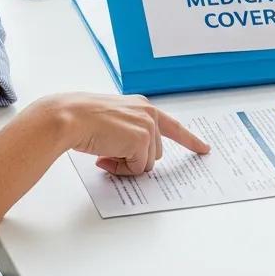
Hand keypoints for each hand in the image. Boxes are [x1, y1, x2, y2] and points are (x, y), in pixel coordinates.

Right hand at [38, 92, 210, 174]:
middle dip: (134, 159)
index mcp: (143, 106)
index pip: (173, 126)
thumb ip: (130, 133)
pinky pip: (137, 168)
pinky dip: (121, 169)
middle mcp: (149, 113)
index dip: (190, 140)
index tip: (205, 148)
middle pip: (155, 152)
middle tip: (109, 154)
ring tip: (104, 153)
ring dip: (126, 164)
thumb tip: (135, 158)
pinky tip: (104, 156)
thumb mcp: (114, 121)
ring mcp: (147, 126)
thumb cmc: (82, 119)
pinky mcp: (141, 140)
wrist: (69, 117)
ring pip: (147, 162)